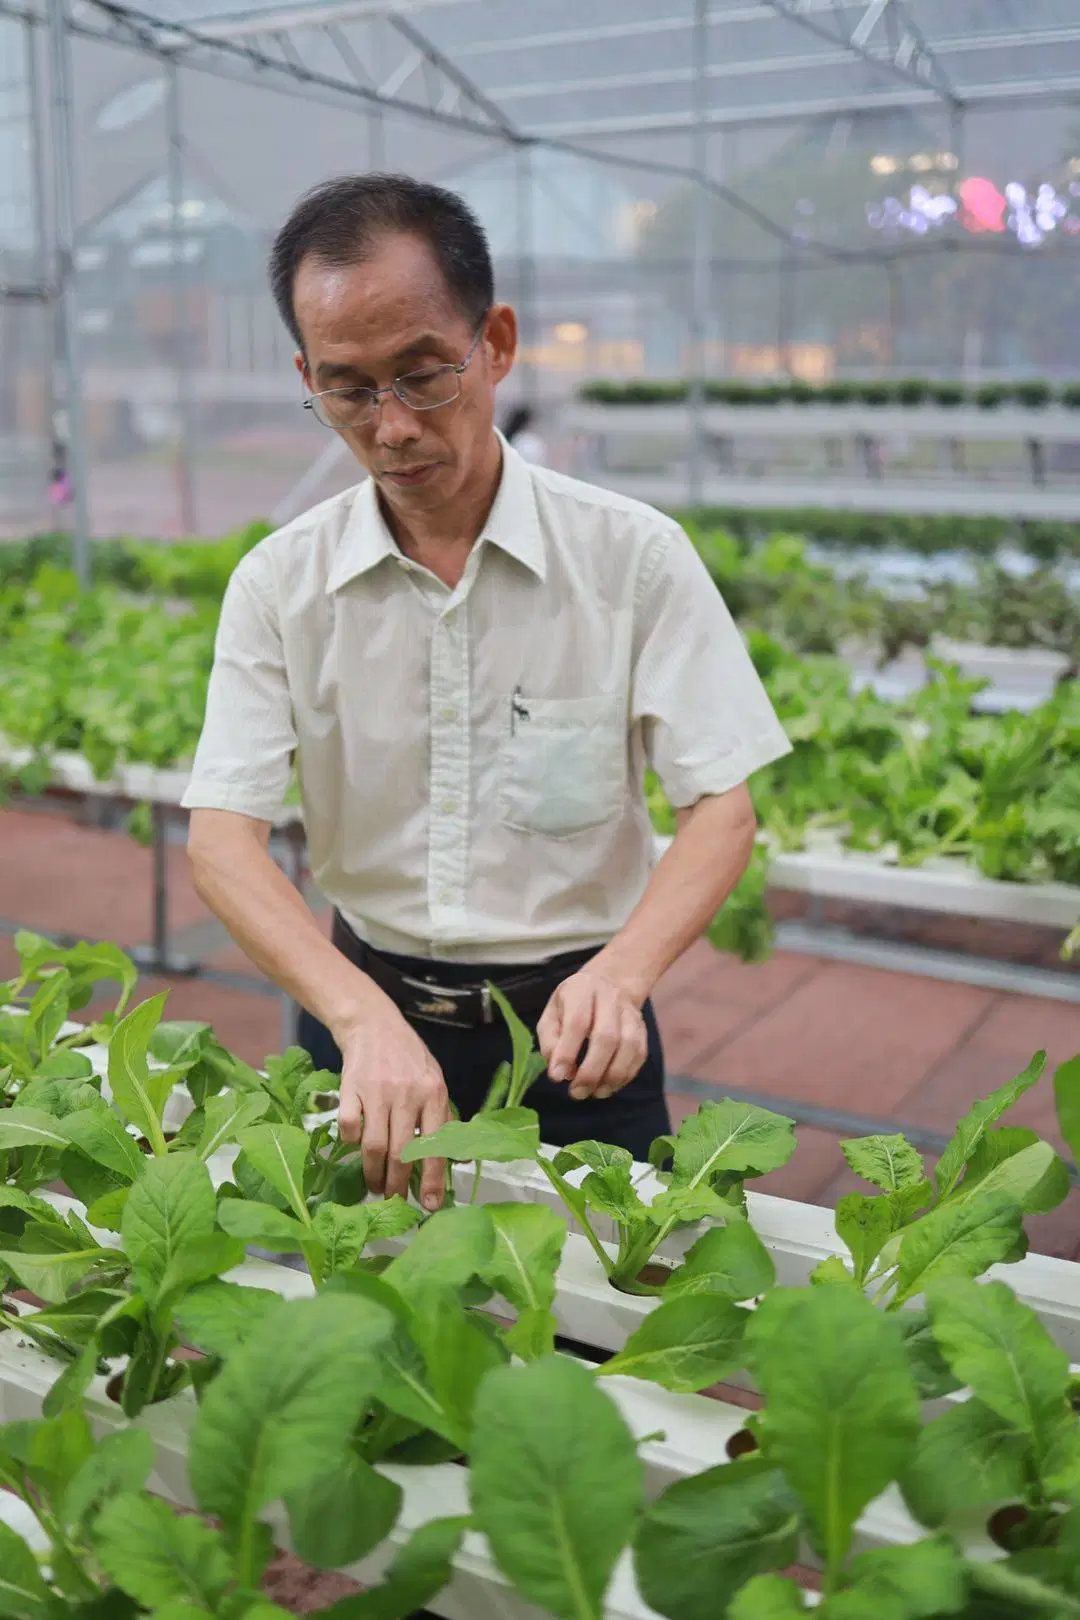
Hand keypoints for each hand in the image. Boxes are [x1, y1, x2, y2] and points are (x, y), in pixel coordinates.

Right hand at [336, 1009, 450, 1208]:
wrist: (374, 1025)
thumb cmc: (409, 1059)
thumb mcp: (435, 1082)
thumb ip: (443, 1118)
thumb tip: (455, 1161)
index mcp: (434, 1094)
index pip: (435, 1146)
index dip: (431, 1180)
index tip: (428, 1205)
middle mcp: (408, 1094)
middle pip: (402, 1153)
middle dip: (397, 1184)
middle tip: (394, 1199)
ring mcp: (378, 1091)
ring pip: (375, 1146)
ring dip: (373, 1173)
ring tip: (375, 1185)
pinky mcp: (351, 1088)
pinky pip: (349, 1127)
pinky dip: (351, 1143)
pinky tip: (356, 1146)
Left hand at [536, 966, 648, 1101]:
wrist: (608, 983)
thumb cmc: (572, 1004)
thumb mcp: (551, 1014)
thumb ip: (550, 1041)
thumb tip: (559, 1070)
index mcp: (581, 990)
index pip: (577, 1022)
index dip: (567, 1052)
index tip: (557, 1078)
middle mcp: (610, 997)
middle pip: (607, 1037)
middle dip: (591, 1071)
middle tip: (577, 1093)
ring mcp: (630, 1012)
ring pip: (629, 1047)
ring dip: (612, 1076)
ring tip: (595, 1093)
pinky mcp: (642, 1027)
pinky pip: (639, 1054)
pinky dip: (625, 1075)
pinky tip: (609, 1086)